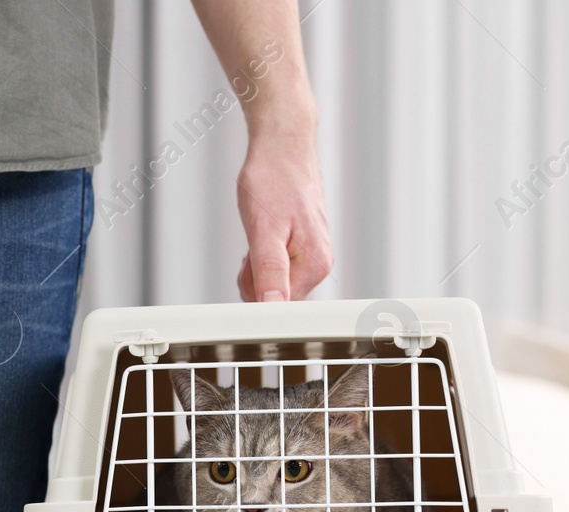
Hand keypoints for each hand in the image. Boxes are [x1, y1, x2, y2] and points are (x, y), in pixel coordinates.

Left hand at [234, 132, 331, 301]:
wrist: (281, 147)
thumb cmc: (272, 181)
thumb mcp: (263, 231)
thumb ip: (269, 273)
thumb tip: (274, 307)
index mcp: (316, 265)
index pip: (281, 308)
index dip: (255, 295)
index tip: (248, 272)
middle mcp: (319, 263)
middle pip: (274, 297)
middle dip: (253, 278)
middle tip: (253, 246)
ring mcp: (311, 255)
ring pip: (270, 282)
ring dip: (255, 266)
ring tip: (260, 234)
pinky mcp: (301, 247)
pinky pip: (273, 266)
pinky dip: (259, 255)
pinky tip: (263, 233)